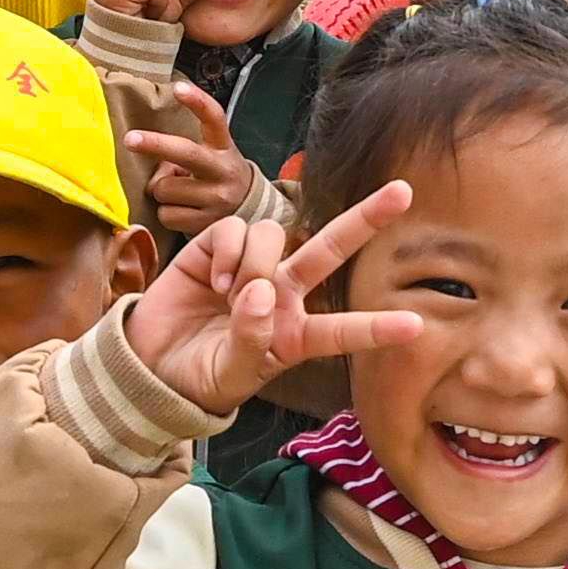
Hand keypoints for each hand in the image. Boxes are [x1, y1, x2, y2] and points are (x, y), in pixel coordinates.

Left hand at [122, 82, 258, 246]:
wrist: (249, 213)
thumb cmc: (218, 177)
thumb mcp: (212, 156)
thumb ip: (186, 153)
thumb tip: (156, 167)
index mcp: (223, 147)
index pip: (214, 118)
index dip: (196, 102)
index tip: (178, 88)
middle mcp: (222, 171)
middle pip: (184, 153)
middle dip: (154, 144)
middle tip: (129, 139)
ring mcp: (216, 199)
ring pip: (165, 189)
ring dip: (163, 191)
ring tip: (180, 193)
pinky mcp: (205, 223)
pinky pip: (166, 215)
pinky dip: (167, 213)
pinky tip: (183, 211)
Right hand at [123, 185, 428, 410]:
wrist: (151, 362)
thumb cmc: (199, 376)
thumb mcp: (229, 376)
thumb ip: (250, 342)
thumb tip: (260, 293)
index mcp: (294, 335)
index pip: (342, 331)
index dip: (376, 329)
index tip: (416, 326)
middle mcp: (282, 295)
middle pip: (330, 250)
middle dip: (366, 219)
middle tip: (404, 192)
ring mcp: (254, 268)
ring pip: (276, 234)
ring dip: (255, 261)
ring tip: (229, 293)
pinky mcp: (218, 248)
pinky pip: (236, 229)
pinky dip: (227, 251)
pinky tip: (213, 277)